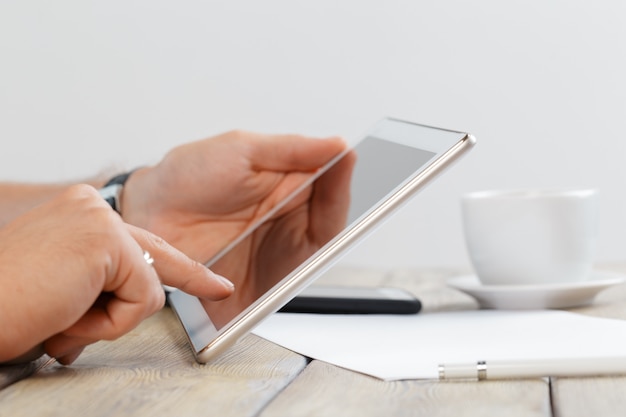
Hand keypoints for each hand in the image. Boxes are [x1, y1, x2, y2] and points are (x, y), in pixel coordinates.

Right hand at [0, 185, 232, 364]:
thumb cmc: (9, 306)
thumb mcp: (65, 289)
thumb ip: (101, 284)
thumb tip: (134, 298)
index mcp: (78, 214)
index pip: (141, 242)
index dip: (181, 266)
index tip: (212, 280)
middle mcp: (90, 207)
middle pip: (157, 255)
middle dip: (192, 278)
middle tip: (220, 289)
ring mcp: (99, 220)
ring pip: (147, 287)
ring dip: (109, 320)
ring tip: (63, 315)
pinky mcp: (106, 241)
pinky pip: (142, 298)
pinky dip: (110, 323)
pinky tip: (70, 312)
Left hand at [204, 147, 355, 325]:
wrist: (147, 214)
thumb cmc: (187, 178)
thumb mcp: (240, 150)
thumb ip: (290, 150)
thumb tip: (335, 145)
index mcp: (287, 183)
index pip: (328, 180)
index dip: (339, 173)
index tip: (345, 157)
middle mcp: (288, 217)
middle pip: (331, 215)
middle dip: (338, 201)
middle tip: (338, 183)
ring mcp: (279, 249)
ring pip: (320, 247)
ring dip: (325, 235)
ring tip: (319, 214)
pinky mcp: (267, 282)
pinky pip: (296, 280)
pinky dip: (304, 269)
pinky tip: (299, 254)